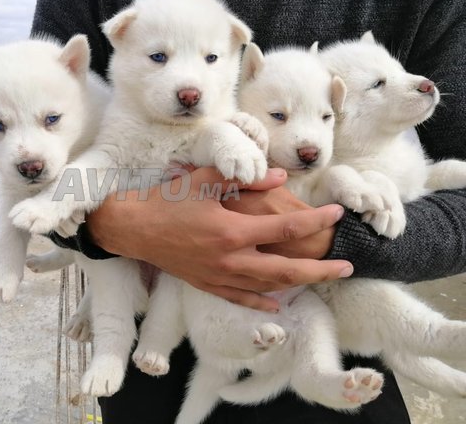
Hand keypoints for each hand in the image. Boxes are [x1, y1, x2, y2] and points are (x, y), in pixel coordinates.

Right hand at [85, 167, 351, 311]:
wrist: (134, 228)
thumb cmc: (167, 200)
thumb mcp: (205, 180)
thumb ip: (245, 179)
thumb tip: (280, 177)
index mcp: (232, 230)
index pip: (286, 228)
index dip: (316, 220)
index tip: (336, 214)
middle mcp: (230, 259)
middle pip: (287, 269)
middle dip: (321, 269)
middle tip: (346, 266)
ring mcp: (219, 276)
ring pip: (268, 287)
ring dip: (299, 284)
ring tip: (321, 279)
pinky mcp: (207, 284)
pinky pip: (241, 298)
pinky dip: (263, 301)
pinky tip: (278, 303)